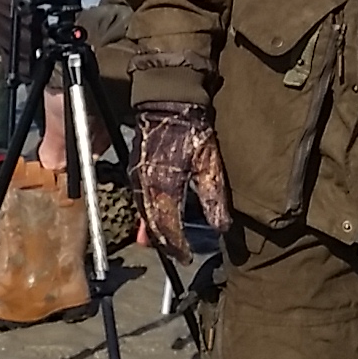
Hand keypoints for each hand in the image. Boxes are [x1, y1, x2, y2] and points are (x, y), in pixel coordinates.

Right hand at [133, 102, 226, 248]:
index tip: (186, 258)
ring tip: (161, 243)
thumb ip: (214, 196)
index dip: (177, 246)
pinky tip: (151, 218)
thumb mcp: (209, 162)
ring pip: (143, 212)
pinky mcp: (135, 168)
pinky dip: (146, 213)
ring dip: (152, 230)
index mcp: (164, 187)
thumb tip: (222, 227)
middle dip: (164, 241)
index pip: (167, 227)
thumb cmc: (191, 129)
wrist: (167, 100)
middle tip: (176, 254)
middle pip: (152, 223)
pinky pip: (139, 198)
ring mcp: (137, 176)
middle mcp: (145, 186)